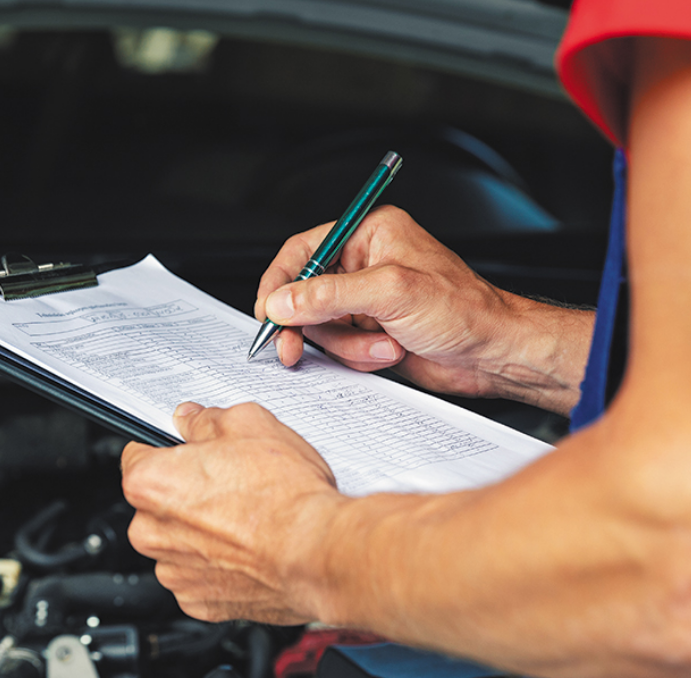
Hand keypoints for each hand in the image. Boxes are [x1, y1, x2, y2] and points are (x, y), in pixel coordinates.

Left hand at [120, 402, 344, 623]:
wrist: (318, 554)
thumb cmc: (286, 497)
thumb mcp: (248, 425)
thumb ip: (207, 420)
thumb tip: (192, 419)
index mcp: (149, 483)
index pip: (136, 455)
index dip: (168, 451)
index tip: (187, 453)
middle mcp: (150, 531)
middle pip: (156, 504)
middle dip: (185, 494)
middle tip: (229, 485)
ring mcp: (173, 571)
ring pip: (177, 543)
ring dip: (201, 534)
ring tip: (245, 520)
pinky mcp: (198, 602)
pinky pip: (198, 577)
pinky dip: (218, 567)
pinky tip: (248, 550)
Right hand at [255, 206, 589, 411]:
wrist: (495, 354)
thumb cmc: (465, 310)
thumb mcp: (392, 293)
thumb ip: (330, 295)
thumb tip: (282, 301)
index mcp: (370, 235)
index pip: (303, 250)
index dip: (280, 282)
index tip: (268, 311)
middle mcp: (365, 265)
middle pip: (305, 294)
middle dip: (309, 325)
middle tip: (293, 347)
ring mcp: (366, 301)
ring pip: (321, 327)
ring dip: (346, 345)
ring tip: (383, 345)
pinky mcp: (370, 332)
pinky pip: (338, 347)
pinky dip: (358, 356)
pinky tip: (389, 352)